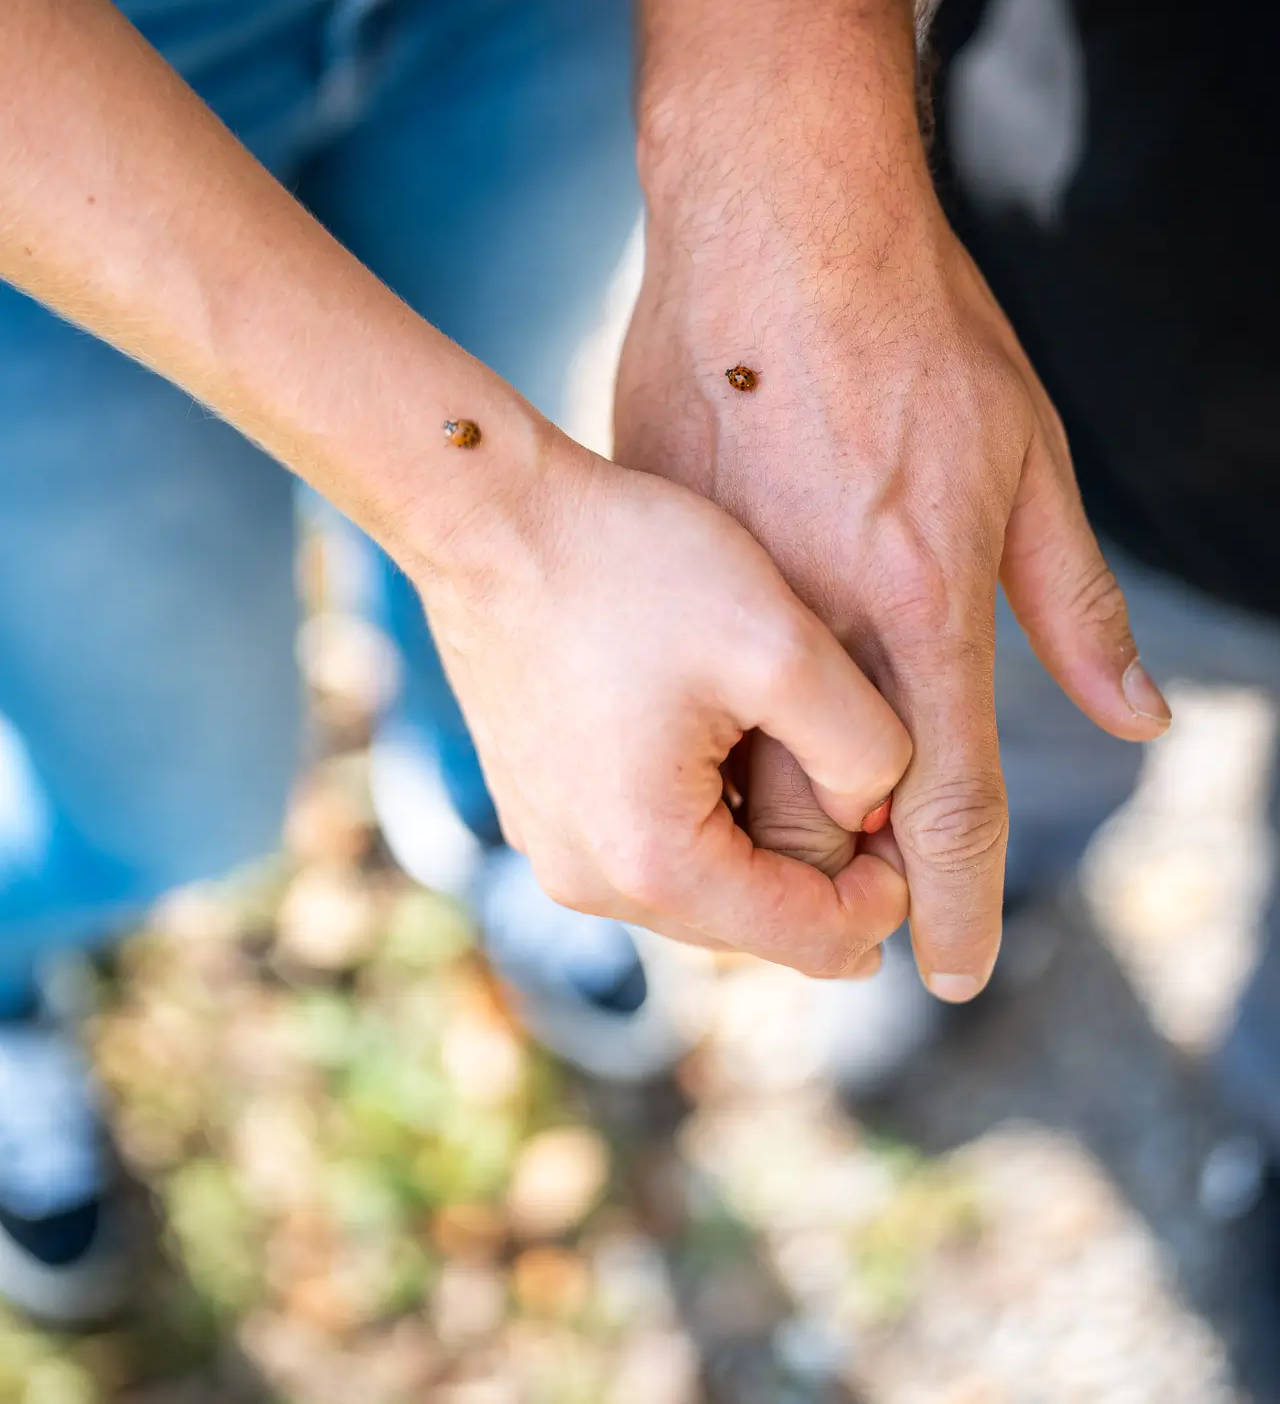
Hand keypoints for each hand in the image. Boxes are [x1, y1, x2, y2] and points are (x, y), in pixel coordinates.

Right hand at [416, 432, 911, 974]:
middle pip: (756, 921)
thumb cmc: (632, 566)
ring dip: (762, 832)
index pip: (816, 942)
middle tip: (866, 772)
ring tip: (794, 738)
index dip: (888, 894)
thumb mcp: (782, 646)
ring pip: (705, 880)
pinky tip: (725, 723)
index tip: (911, 815)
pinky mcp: (538, 804)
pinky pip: (649, 838)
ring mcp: (553, 845)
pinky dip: (704, 805)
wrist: (490, 514)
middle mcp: (590, 881)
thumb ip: (863, 748)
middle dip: (822, 866)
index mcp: (655, 862)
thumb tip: (877, 814)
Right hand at [617, 113, 1169, 1000]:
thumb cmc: (908, 327)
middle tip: (867, 869)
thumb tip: (1139, 720)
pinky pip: (667, 693)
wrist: (762, 223)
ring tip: (788, 777)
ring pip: (725, 771)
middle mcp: (803, 623)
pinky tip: (713, 689)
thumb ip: (1072, 604)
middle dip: (844, 868)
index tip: (955, 972)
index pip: (943, 801)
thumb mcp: (1024, 455)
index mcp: (914, 601)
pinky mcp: (645, 559)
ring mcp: (710, 592)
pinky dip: (702, 725)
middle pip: (817, 817)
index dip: (955, 900)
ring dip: (767, 803)